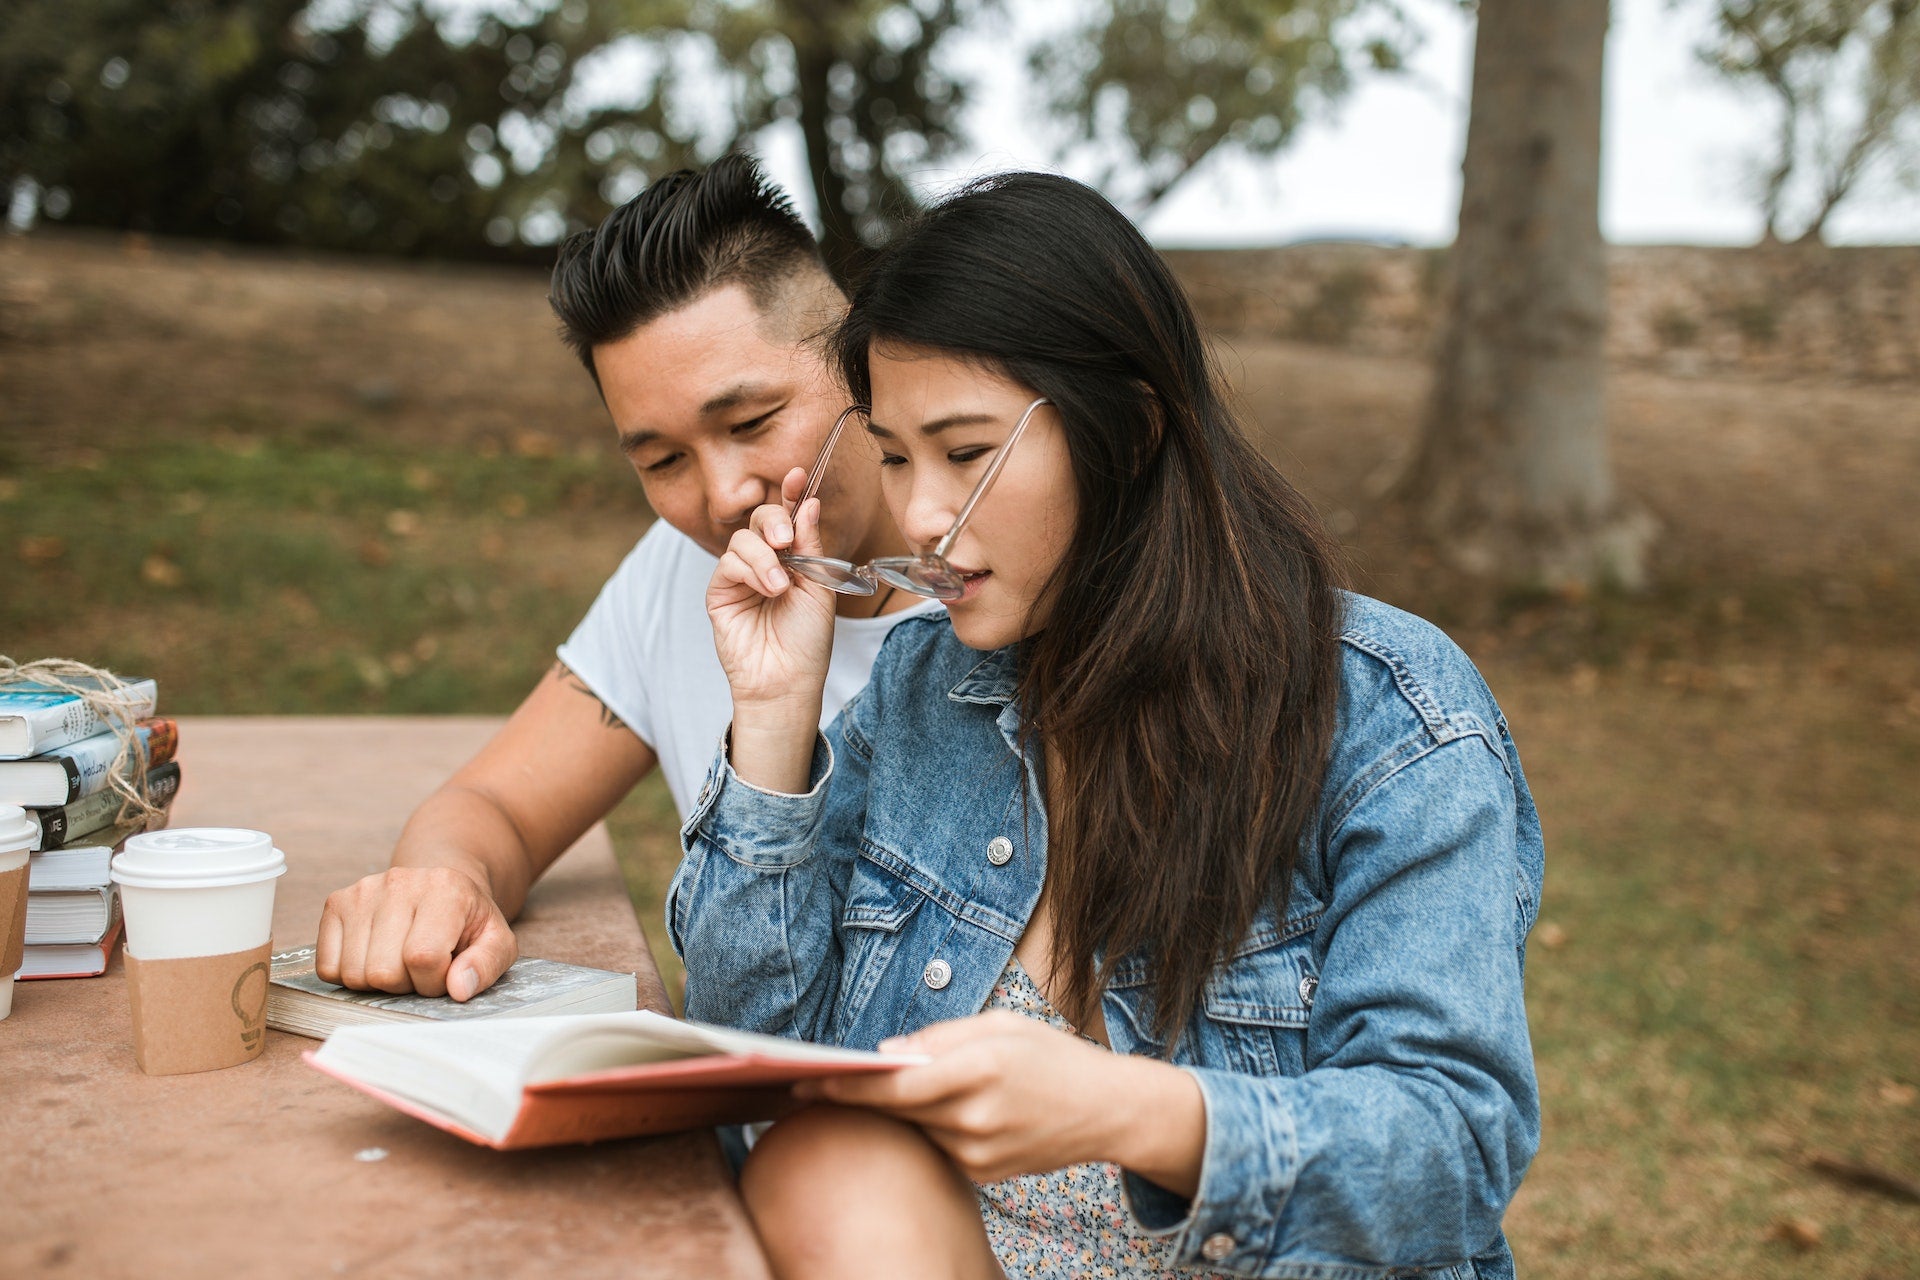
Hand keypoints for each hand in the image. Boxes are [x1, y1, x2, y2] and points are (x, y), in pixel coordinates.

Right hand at [315, 865, 517, 1000]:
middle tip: (421, 967)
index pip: (423, 958)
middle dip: (406, 984)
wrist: (440, 886)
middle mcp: (399, 883)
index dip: (433, 982)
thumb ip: (486, 964)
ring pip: (354, 974)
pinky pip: (328, 967)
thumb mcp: (496, 941)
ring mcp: (363, 891)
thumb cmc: (468, 920)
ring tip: (399, 960)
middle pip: (383, 972)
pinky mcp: (336, 902)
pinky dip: (350, 974)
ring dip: (378, 982)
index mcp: (445, 889)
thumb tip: (458, 989)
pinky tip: (374, 956)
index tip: (444, 972)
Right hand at [706, 468, 838, 712]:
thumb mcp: (820, 587)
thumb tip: (809, 503)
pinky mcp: (720, 593)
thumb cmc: (808, 640)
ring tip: (780, 586)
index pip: (789, 518)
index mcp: (794, 559)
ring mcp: (741, 577)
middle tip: (786, 539)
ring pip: (742, 539)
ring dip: (763, 557)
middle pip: (760, 519)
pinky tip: (766, 590)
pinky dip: (749, 571)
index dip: (792, 493)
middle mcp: (766, 563)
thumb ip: (811, 546)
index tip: (799, 474)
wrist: (788, 680)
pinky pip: (728, 564)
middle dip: (773, 520)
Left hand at [797, 1010, 1203, 1191]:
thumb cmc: (1052, 1055)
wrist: (1106, 1110)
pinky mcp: (983, 1175)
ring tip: (877, 1089)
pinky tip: (941, 1111)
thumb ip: (940, 1037)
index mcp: (980, 1068)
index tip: (804, 1078)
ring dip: (897, 1110)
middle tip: (811, 1080)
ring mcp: (979, 1153)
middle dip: (856, 1095)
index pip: (895, 1083)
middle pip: (896, 1109)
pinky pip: (938, 1146)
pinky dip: (930, 1127)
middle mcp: (976, 1116)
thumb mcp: (1000, 1024)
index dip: (845, 1083)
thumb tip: (886, 1053)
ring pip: (915, 1129)